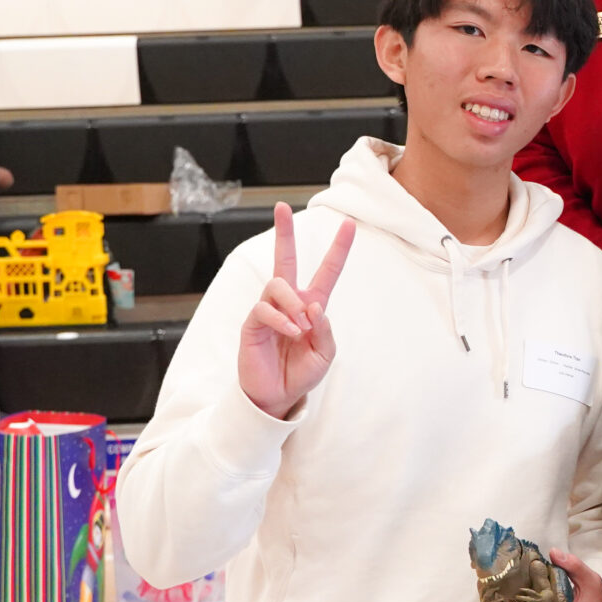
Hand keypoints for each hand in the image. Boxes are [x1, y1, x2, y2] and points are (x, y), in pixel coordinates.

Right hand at [237, 202, 355, 419]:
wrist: (277, 395)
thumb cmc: (301, 373)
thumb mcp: (325, 355)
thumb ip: (326, 331)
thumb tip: (314, 306)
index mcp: (312, 306)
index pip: (326, 272)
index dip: (338, 250)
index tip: (349, 224)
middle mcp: (289, 302)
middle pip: (285, 259)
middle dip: (283, 233)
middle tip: (280, 206)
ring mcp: (269, 310)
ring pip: (278, 284)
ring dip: (293, 304)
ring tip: (300, 328)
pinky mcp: (253, 322)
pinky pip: (264, 308)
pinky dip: (281, 319)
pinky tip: (290, 333)